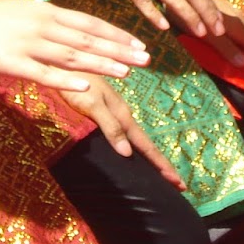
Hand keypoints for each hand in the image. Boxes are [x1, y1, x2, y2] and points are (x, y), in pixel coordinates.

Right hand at [0, 0, 149, 91]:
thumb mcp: (23, 12)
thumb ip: (48, 21)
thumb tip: (70, 28)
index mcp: (46, 12)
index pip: (90, 23)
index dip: (117, 34)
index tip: (139, 43)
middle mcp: (42, 25)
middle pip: (88, 39)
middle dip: (119, 50)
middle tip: (146, 59)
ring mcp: (28, 44)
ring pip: (72, 55)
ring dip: (102, 63)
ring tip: (127, 71)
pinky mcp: (11, 63)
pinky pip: (43, 73)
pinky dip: (65, 79)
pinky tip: (85, 85)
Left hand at [60, 78, 185, 188]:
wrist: (63, 59)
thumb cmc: (76, 81)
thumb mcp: (92, 104)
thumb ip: (110, 126)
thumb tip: (128, 153)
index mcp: (123, 116)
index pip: (147, 146)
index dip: (162, 165)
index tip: (179, 183)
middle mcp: (122, 115)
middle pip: (146, 144)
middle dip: (161, 164)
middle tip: (178, 184)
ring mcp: (114, 112)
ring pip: (136, 139)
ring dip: (149, 156)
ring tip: (161, 173)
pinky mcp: (104, 109)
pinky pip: (125, 133)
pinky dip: (135, 147)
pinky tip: (133, 153)